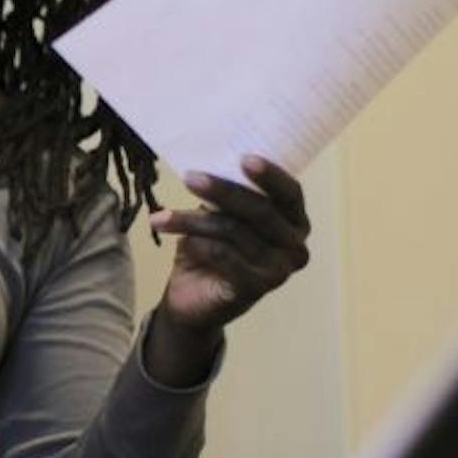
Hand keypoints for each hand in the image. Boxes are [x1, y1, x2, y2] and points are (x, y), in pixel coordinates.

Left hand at [146, 156, 312, 382]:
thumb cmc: (209, 250)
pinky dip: (199, 244)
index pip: (290, 192)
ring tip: (162, 216)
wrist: (191, 299)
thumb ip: (226, 195)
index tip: (243, 158)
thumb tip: (212, 164)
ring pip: (235, 231)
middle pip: (260, 210)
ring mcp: (279, 270)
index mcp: (293, 221)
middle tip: (189, 178)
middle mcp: (295, 246)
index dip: (270, 175)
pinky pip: (225, 256)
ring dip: (194, 220)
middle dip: (222, 191)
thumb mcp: (218, 216)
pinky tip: (181, 241)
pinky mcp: (256, 289)